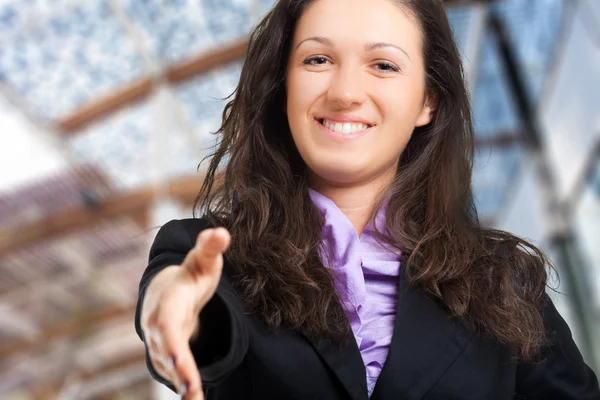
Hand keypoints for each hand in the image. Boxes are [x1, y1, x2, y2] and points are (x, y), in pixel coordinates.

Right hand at [140, 227, 230, 399]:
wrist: (165, 291)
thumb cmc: (189, 275)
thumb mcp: (202, 260)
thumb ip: (211, 248)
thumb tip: (221, 232)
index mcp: (168, 303)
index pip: (168, 327)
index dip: (173, 347)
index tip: (181, 366)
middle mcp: (158, 327)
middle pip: (166, 354)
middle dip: (178, 374)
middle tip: (191, 396)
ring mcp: (158, 344)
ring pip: (168, 369)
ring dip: (183, 387)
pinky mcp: (164, 357)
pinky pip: (172, 375)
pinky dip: (184, 388)